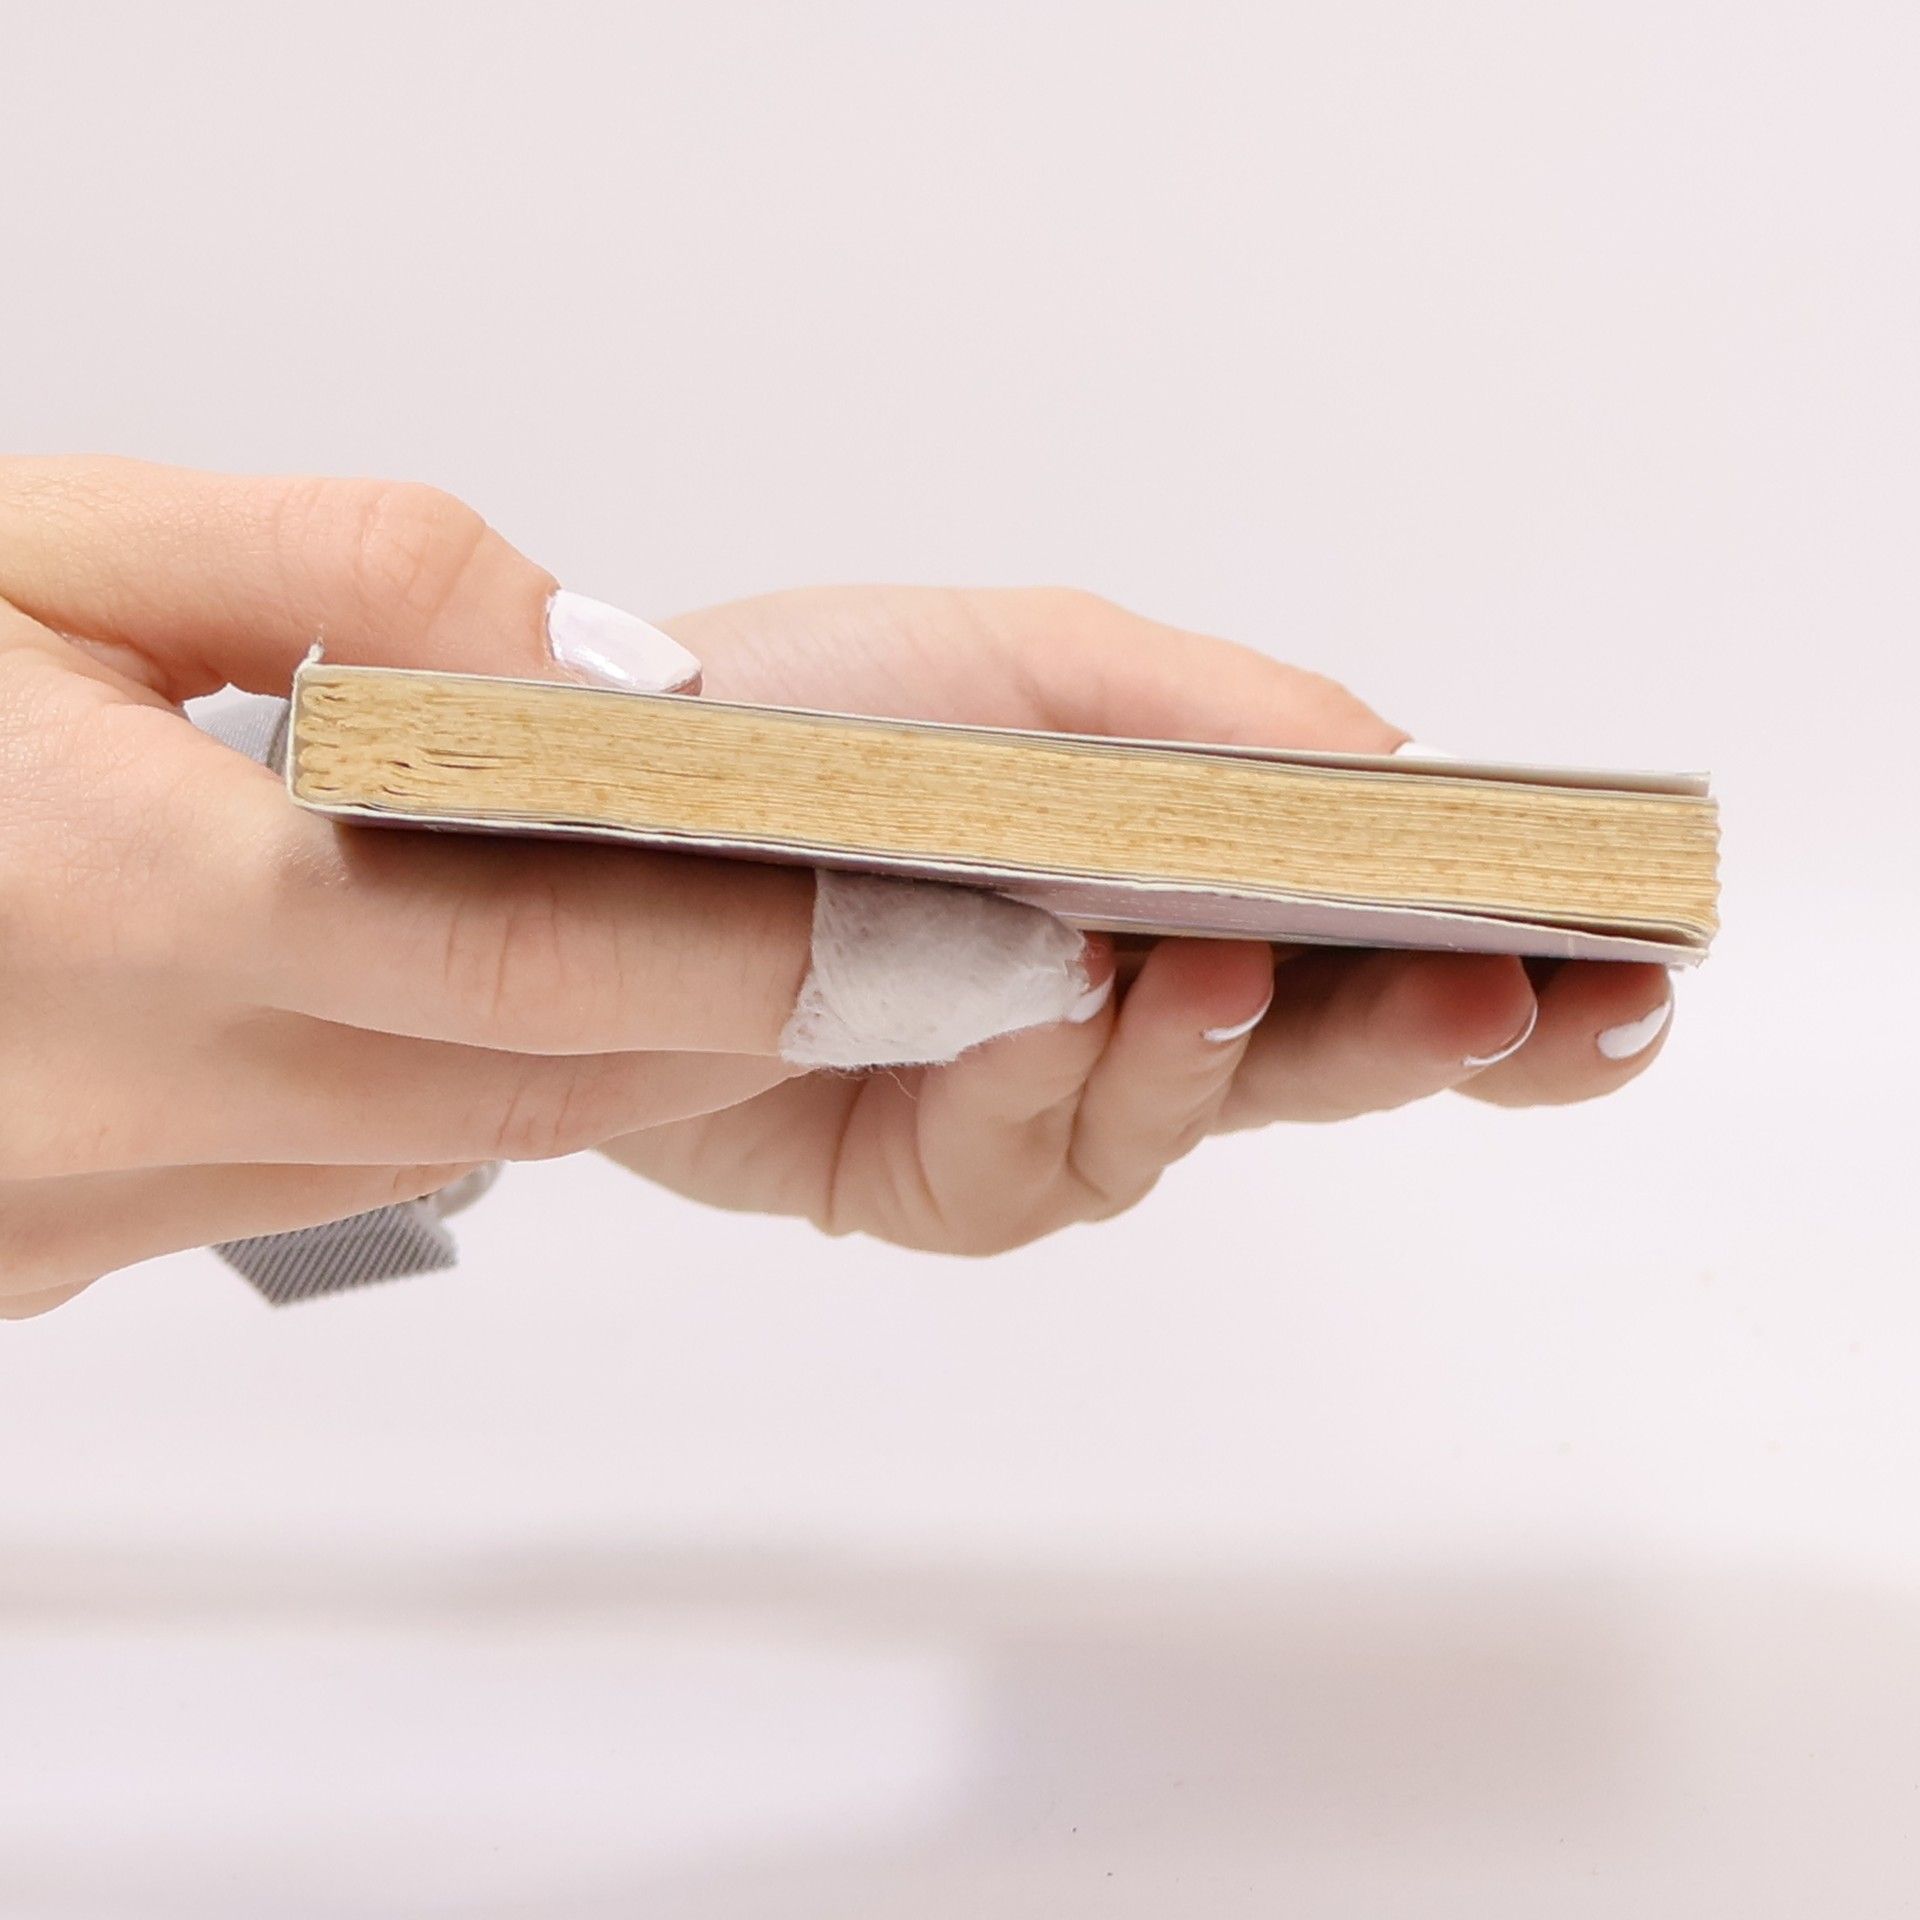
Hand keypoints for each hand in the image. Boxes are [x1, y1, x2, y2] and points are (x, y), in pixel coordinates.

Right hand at [0, 458, 830, 1314]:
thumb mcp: (52, 543)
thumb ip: (356, 576)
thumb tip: (598, 670)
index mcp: (121, 905)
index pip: (533, 965)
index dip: (732, 946)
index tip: (860, 909)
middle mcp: (102, 1099)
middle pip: (518, 1089)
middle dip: (705, 1027)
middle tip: (843, 946)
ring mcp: (66, 1201)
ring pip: (430, 1146)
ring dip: (584, 1064)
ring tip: (698, 954)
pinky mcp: (42, 1241)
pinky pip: (310, 1178)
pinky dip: (426, 1094)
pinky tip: (458, 997)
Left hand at [603, 588, 1675, 1254]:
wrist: (582, 822)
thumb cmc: (799, 720)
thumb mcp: (1025, 669)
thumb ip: (1218, 716)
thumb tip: (1402, 769)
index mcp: (1184, 884)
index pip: (1386, 951)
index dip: (1514, 981)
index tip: (1620, 980)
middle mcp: (1135, 1007)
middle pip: (1326, 1059)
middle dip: (1417, 1036)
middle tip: (1493, 999)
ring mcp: (1040, 1106)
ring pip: (1185, 1123)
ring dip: (1212, 1054)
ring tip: (1216, 972)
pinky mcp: (937, 1178)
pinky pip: (1031, 1164)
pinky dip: (1042, 1088)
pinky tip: (1036, 1016)